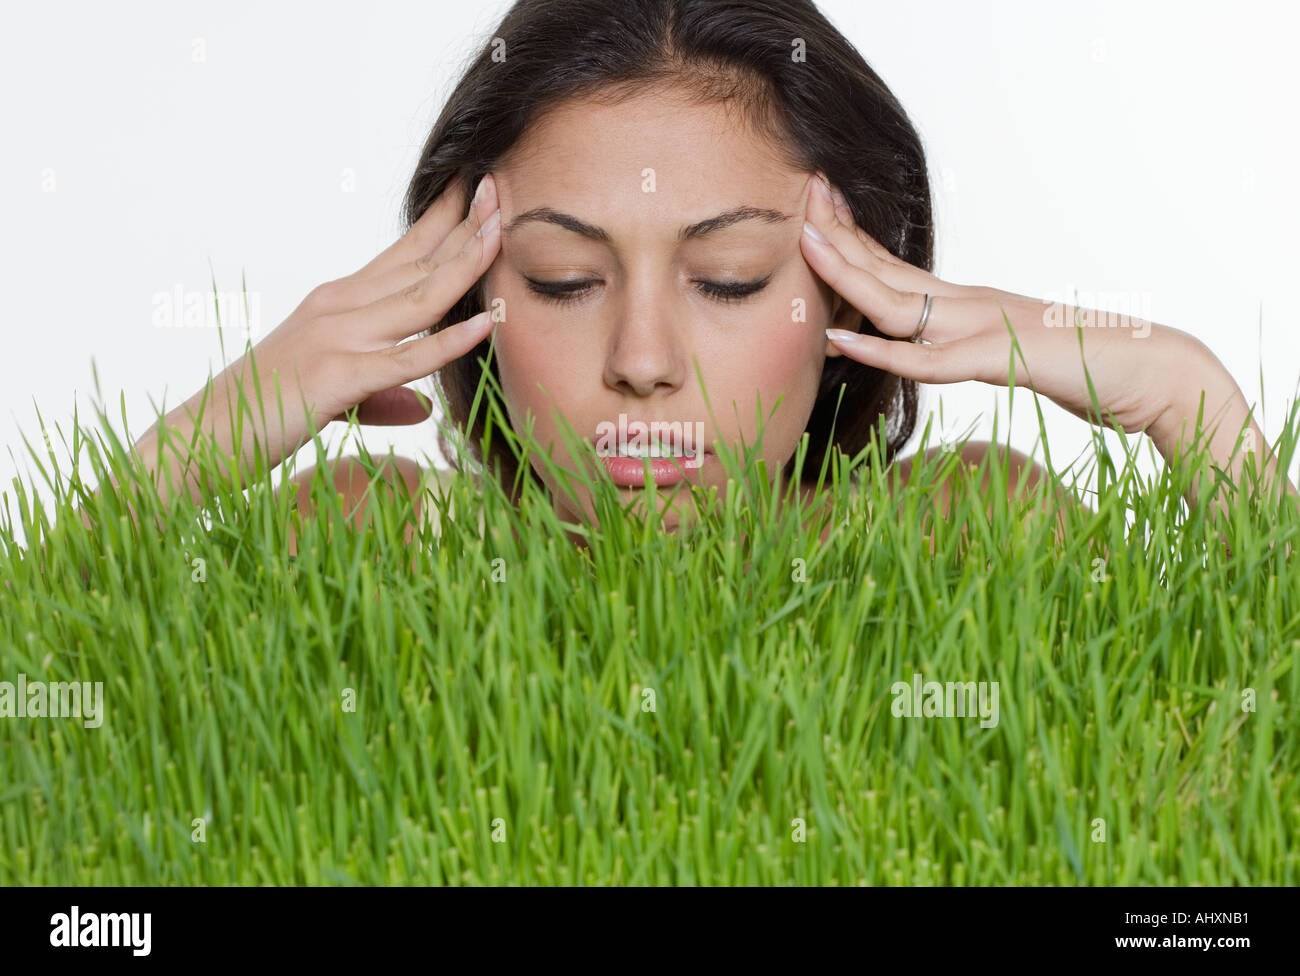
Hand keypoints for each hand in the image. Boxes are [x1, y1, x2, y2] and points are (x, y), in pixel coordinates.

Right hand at [202, 173, 501, 469]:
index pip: (401, 254)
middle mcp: (338, 308)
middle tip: (500, 187)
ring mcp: (337, 339)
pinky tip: (488, 321)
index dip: (441, 221)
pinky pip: (407, 358)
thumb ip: (382, 396)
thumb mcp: (332, 397)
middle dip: (463, 225)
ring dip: (465, 263)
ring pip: (419, 297)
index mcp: (336, 304)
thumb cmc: (261, 413)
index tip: (477, 191)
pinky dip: (450, 340)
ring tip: (503, 234)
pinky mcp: (337, 377)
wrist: (202, 438)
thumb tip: (421, 408)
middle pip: (416, 262)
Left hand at [799, 172, 1197, 437]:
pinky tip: (842, 339)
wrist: (1152, 371)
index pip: (896, 267)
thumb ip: (971, 348)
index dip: (852, 241)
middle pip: (888, 269)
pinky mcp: (999, 359)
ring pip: (898, 301)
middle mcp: (970, 305)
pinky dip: (882, 351)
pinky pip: (928, 359)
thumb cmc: (1086, 365)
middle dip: (839, 236)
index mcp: (969, 303)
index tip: (817, 212)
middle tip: (800, 199)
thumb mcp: (1010, 353)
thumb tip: (937, 353)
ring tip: (803, 244)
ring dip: (847, 273)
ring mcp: (983, 327)